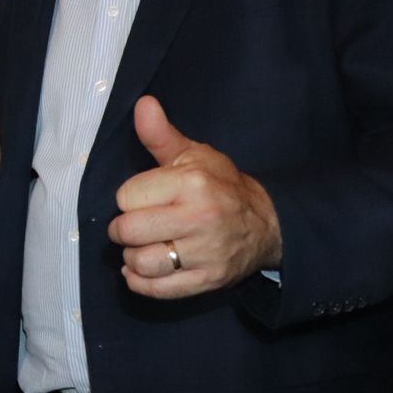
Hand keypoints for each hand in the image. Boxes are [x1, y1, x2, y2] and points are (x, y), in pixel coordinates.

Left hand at [109, 95, 282, 297]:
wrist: (267, 223)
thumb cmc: (221, 185)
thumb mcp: (193, 155)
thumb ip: (160, 134)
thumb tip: (143, 104)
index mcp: (192, 183)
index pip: (126, 197)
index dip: (129, 199)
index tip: (143, 199)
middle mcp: (199, 218)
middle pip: (128, 231)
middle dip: (124, 229)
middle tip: (137, 225)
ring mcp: (205, 253)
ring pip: (140, 262)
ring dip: (132, 257)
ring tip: (143, 247)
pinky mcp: (208, 281)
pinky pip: (158, 289)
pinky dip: (140, 282)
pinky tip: (140, 270)